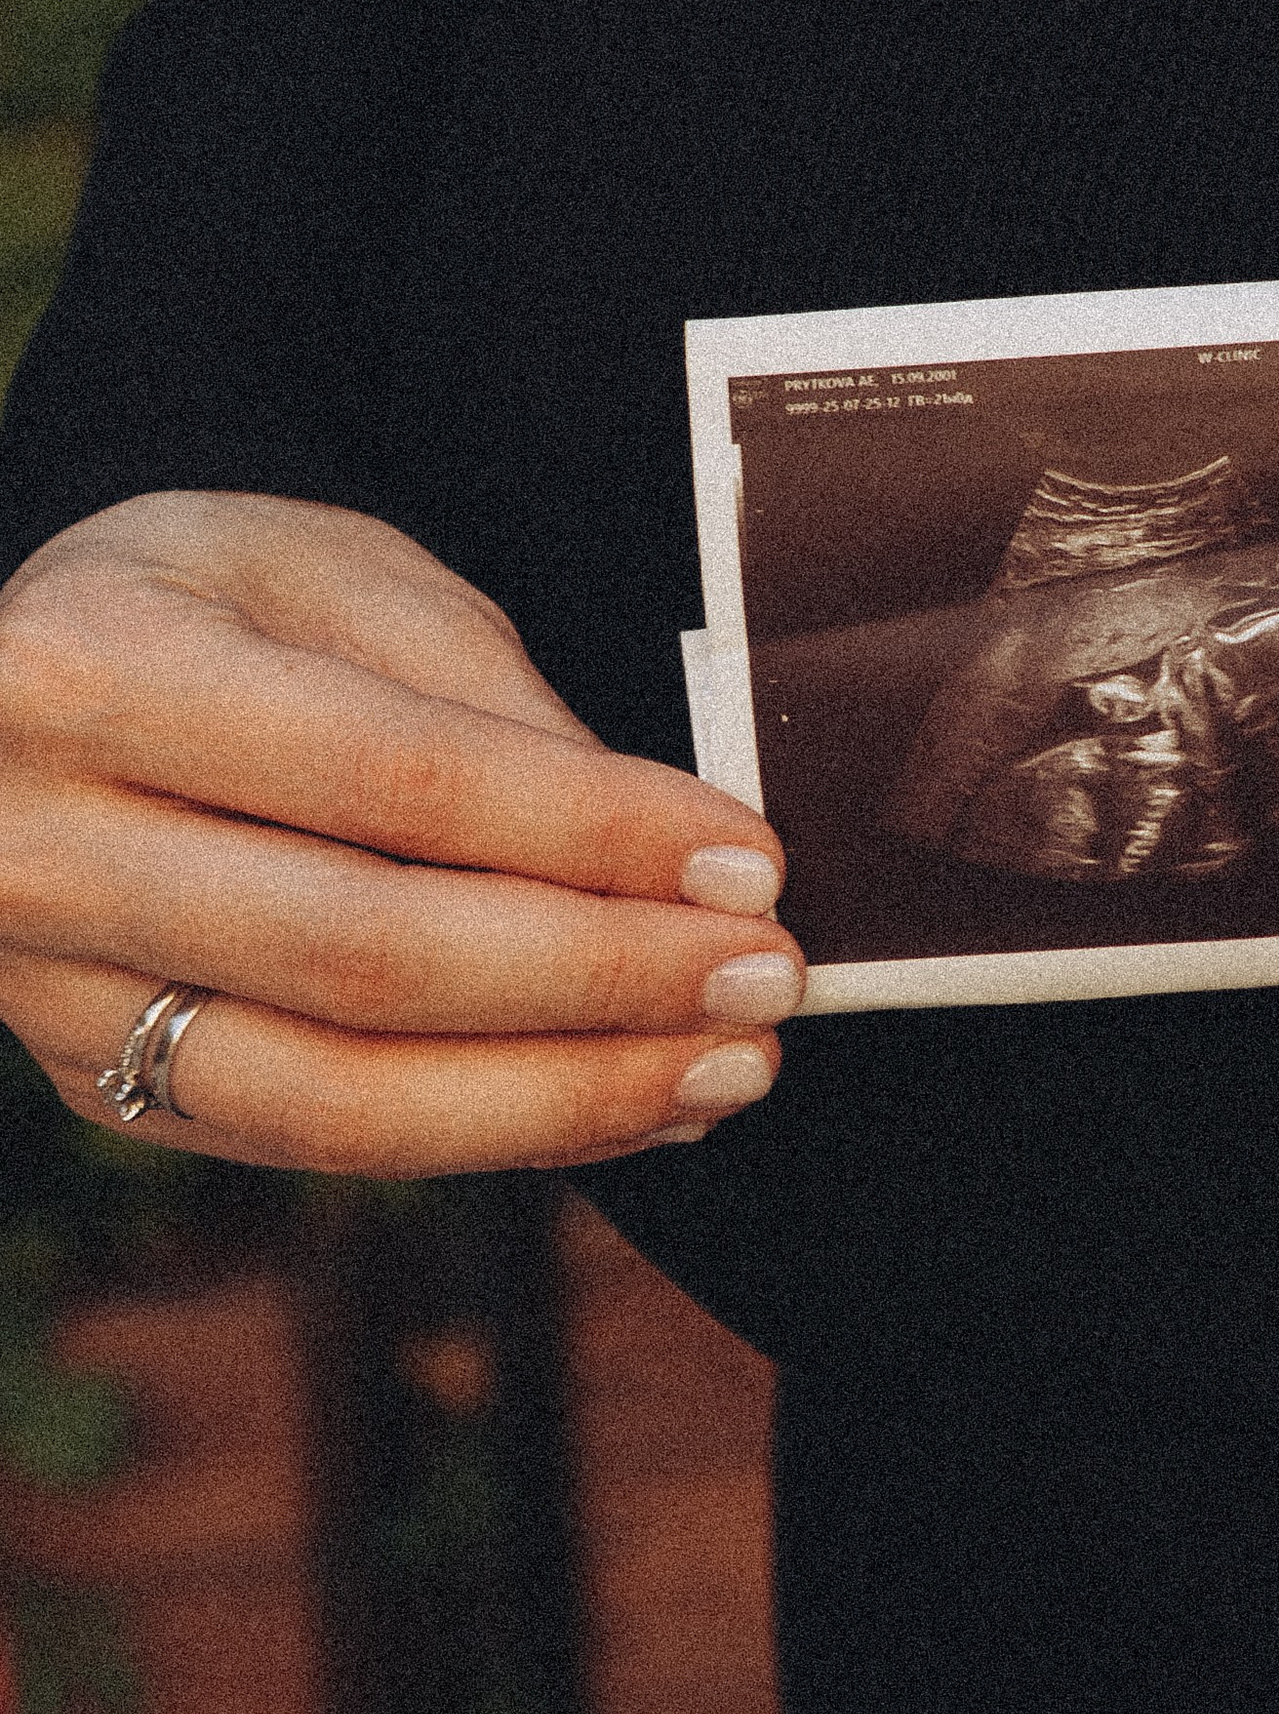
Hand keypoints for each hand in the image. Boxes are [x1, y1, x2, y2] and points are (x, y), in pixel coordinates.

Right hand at [0, 492, 804, 1176]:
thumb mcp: (333, 572)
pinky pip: (312, 1141)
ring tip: (726, 1072)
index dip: (586, 833)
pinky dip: (488, 1133)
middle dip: (597, 980)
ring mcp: (49, 993)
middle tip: (768, 979)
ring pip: (332, 1096)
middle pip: (363, 954)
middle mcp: (37, 850)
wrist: (17, 684)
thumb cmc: (209, 595)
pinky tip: (623, 1103)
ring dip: (558, 1097)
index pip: (390, 780)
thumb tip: (663, 852)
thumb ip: (483, 700)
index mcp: (94, 672)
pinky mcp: (99, 1086)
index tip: (749, 858)